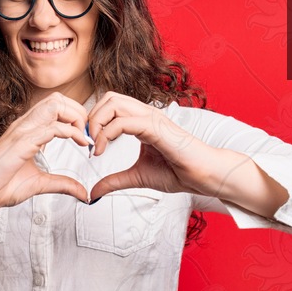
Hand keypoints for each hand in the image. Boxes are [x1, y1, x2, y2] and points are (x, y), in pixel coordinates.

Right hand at [0, 92, 90, 209]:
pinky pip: (51, 127)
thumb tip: (83, 193)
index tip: (86, 137)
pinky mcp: (20, 143)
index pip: (56, 106)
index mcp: (27, 129)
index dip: (76, 116)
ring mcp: (22, 131)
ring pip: (55, 104)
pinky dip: (71, 132)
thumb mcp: (40, 184)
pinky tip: (80, 143)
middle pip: (58, 99)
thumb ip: (62, 184)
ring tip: (84, 137)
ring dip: (76, 117)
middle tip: (88, 135)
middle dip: (79, 112)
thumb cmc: (0, 186)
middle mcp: (25, 125)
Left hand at [87, 93, 288, 216]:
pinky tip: (102, 150)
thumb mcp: (137, 177)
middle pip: (108, 98)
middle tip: (88, 142)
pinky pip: (124, 121)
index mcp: (141, 120)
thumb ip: (115, 181)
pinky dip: (107, 133)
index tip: (89, 146)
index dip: (93, 122)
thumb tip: (93, 192)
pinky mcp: (156, 128)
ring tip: (95, 146)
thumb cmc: (178, 172)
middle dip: (91, 118)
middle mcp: (145, 114)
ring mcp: (151, 118)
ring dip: (97, 123)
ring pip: (113, 103)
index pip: (110, 105)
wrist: (203, 176)